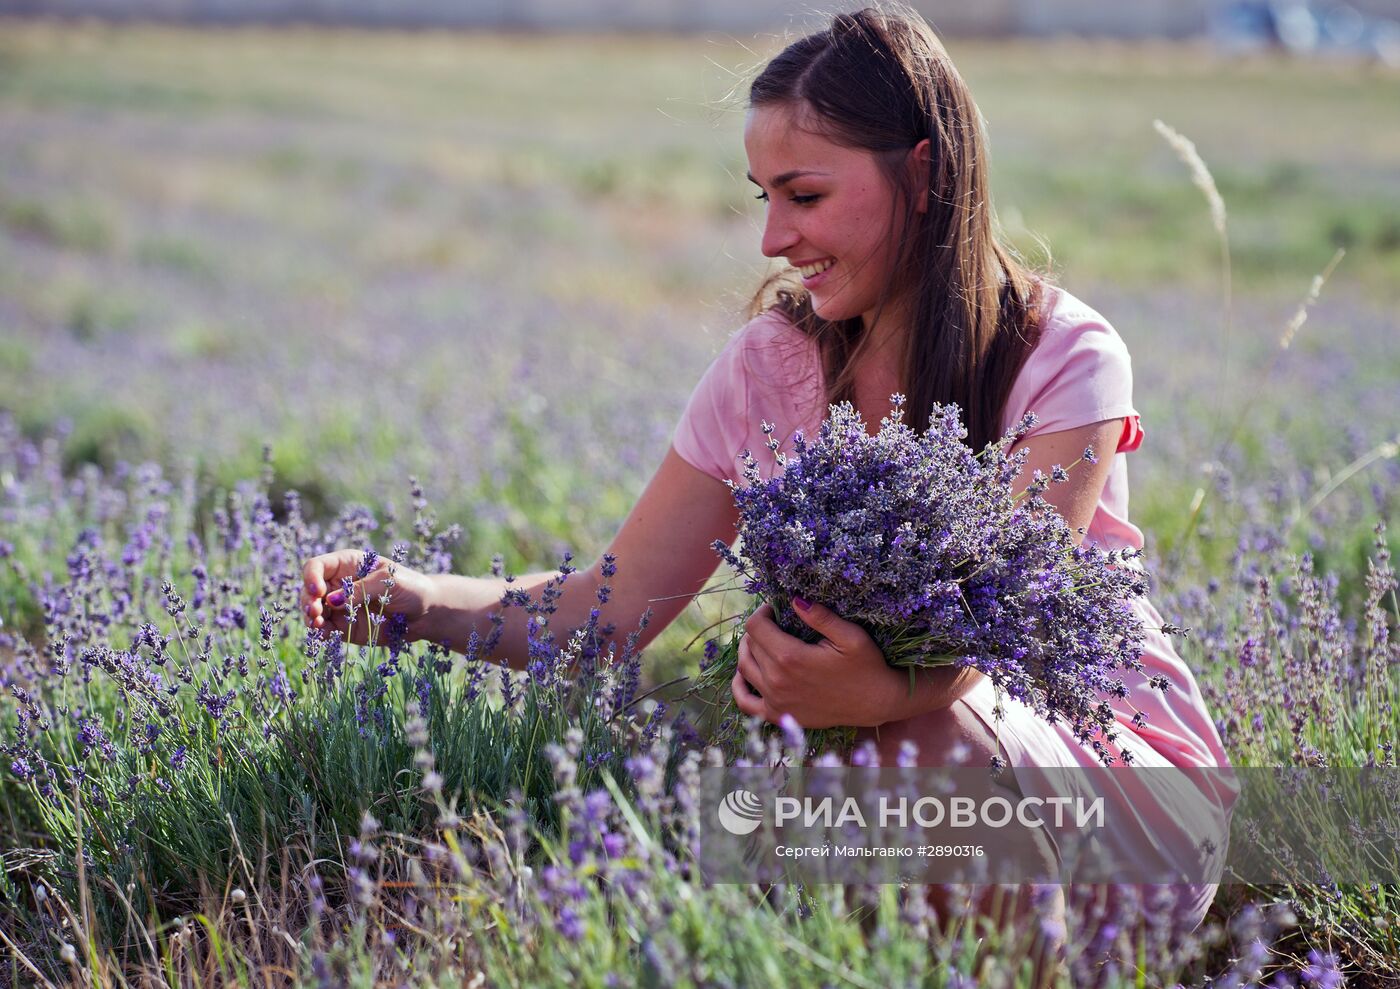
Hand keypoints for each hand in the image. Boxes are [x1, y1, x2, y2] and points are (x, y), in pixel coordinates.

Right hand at [300, 549, 437, 646]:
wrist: (426, 613)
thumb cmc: (411, 587)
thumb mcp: (388, 581)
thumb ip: (361, 590)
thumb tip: (332, 601)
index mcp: (347, 564)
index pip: (317, 566)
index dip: (311, 578)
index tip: (318, 592)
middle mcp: (339, 584)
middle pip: (309, 590)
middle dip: (308, 600)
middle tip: (315, 612)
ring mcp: (340, 607)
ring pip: (312, 610)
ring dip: (310, 617)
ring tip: (317, 624)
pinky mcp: (344, 627)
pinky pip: (324, 629)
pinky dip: (319, 632)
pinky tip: (321, 634)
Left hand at [729, 600, 905, 728]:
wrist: (876, 703)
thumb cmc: (866, 666)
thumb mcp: (850, 636)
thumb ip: (820, 617)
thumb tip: (794, 599)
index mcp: (790, 657)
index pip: (756, 627)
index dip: (762, 612)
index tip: (774, 609)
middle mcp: (776, 680)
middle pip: (750, 645)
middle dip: (759, 629)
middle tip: (774, 623)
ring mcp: (775, 700)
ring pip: (744, 667)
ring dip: (748, 651)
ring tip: (762, 642)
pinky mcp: (778, 715)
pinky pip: (745, 702)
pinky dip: (739, 686)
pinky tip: (746, 674)